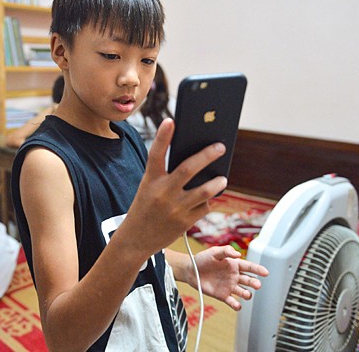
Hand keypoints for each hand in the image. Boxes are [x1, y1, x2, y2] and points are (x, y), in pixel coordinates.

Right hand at [117, 119, 227, 258]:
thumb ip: (167, 175)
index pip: (156, 154)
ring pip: (204, 191)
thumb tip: (197, 161)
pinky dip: (207, 202)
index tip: (171, 120)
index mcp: (150, 180)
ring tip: (222, 178)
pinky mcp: (184, 223)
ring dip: (216, 183)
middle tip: (220, 147)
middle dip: (207, 156)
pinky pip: (203, 208)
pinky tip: (206, 200)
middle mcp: (162, 193)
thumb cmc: (145, 207)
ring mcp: (174, 209)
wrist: (136, 239)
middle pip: (188, 169)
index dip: (163, 136)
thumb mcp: (148, 188)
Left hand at [192, 245, 268, 310]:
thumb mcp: (214, 252)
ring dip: (247, 294)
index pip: (249, 267)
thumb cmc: (203, 259)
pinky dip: (236, 305)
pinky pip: (232, 302)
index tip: (266, 272)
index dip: (258, 269)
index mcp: (234, 265)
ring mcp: (230, 286)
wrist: (191, 271)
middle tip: (257, 285)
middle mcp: (234, 276)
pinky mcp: (223, 295)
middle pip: (249, 280)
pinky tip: (237, 306)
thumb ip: (226, 251)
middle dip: (254, 283)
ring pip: (243, 292)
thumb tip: (237, 254)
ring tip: (246, 294)